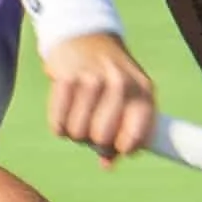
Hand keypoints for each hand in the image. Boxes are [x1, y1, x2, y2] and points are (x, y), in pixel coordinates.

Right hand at [44, 32, 155, 158]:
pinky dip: (59, 124)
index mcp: (142, 92)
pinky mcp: (66, 79)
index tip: (116, 145)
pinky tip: (66, 109)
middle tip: (93, 124)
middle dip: (94, 139)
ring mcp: (92, 80)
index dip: (122, 148)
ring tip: (80, 112)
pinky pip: (58, 125)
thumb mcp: (129, 99)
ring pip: (78, 133)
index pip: (135, 139)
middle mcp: (120, 84)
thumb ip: (124, 133)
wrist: (85, 36)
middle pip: (102, 139)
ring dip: (75, 131)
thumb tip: (107, 165)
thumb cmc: (111, 77)